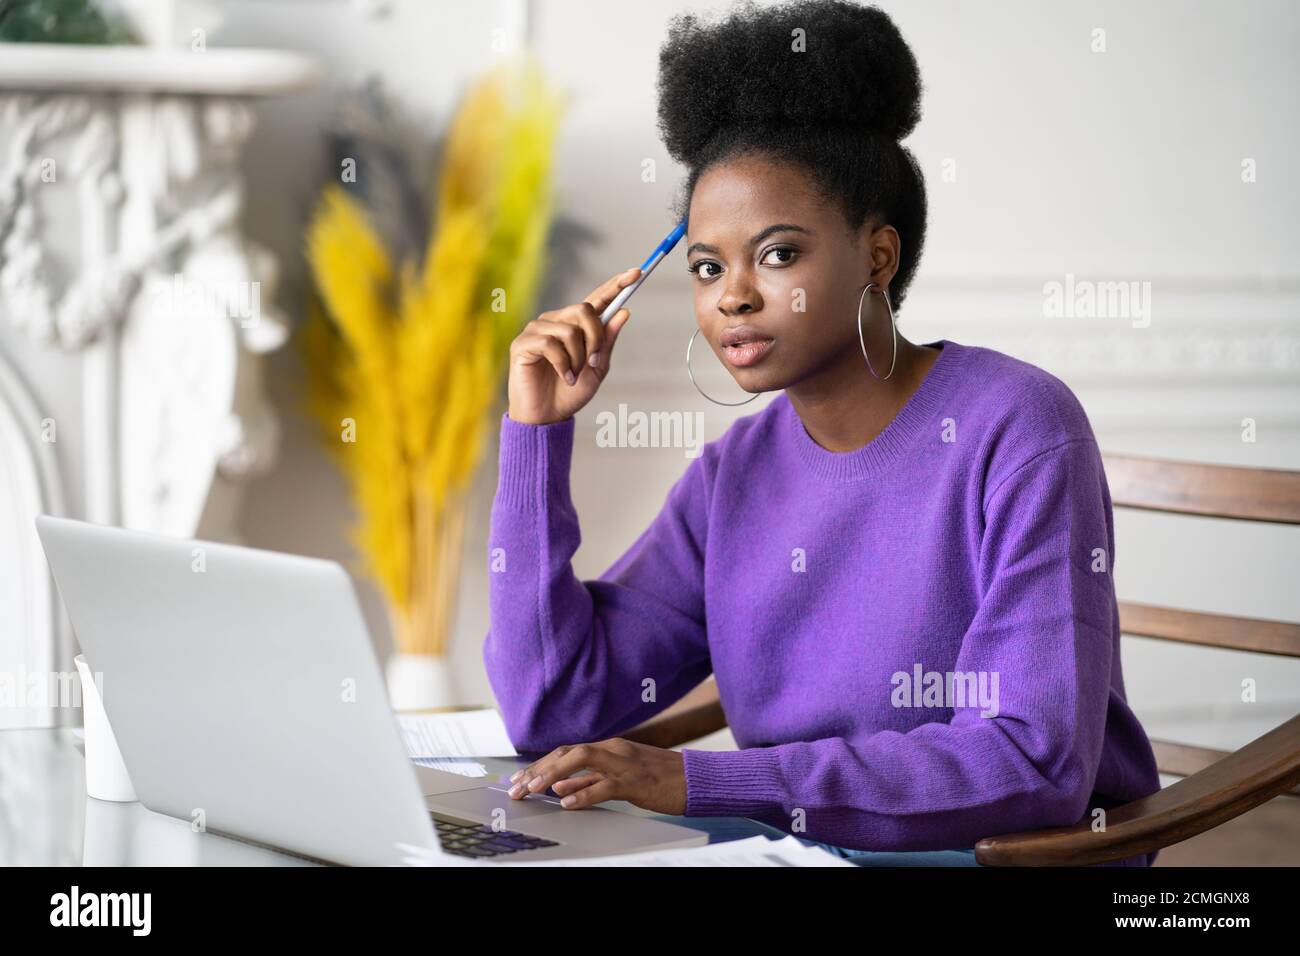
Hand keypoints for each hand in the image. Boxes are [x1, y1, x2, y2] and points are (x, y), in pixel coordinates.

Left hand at [505, 738, 686, 814]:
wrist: (696, 779)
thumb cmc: (661, 780)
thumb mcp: (622, 777)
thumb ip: (592, 780)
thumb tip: (561, 787)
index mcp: (610, 747)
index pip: (566, 751)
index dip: (540, 764)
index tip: (519, 779)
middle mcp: (614, 749)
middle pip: (567, 752)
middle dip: (538, 769)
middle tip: (516, 788)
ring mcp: (625, 763)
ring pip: (581, 761)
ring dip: (552, 775)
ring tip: (532, 790)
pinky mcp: (637, 781)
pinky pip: (605, 785)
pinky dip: (584, 793)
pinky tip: (567, 802)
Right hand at [506, 267, 641, 425]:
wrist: (548, 416)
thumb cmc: (570, 392)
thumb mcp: (598, 368)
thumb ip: (608, 341)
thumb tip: (625, 311)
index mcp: (576, 325)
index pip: (597, 299)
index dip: (616, 285)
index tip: (637, 272)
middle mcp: (556, 321)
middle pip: (584, 309)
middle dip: (596, 337)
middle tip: (594, 362)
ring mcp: (538, 330)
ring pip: (569, 330)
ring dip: (578, 358)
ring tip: (574, 376)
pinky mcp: (523, 343)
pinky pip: (551, 344)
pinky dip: (564, 365)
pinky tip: (566, 377)